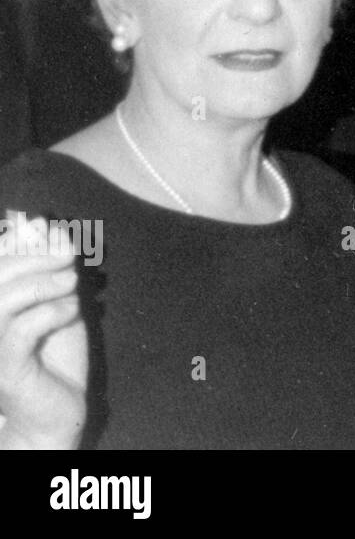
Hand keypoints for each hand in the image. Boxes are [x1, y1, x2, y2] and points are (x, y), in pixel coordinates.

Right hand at [0, 216, 87, 449]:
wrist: (57, 409)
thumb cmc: (54, 353)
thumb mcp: (55, 299)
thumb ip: (47, 264)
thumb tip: (38, 221)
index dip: (16, 238)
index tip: (50, 228)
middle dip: (34, 254)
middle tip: (70, 253)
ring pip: (3, 299)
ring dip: (43, 281)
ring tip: (73, 282)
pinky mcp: (7, 369)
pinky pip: (21, 331)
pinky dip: (52, 312)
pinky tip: (72, 310)